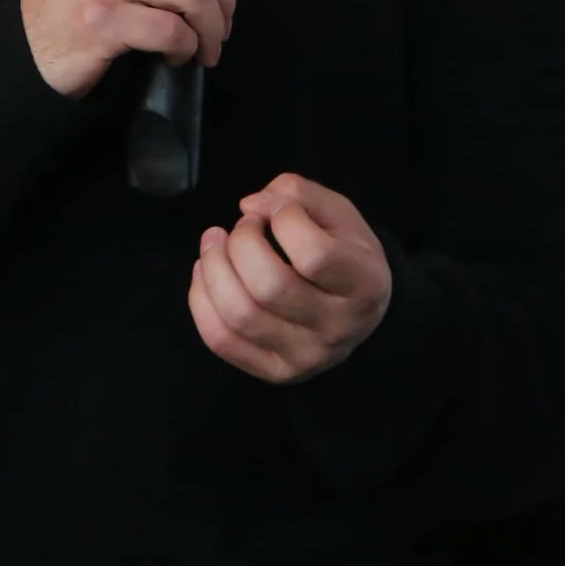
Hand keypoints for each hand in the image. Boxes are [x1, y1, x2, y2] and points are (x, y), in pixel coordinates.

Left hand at [189, 173, 391, 383]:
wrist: (361, 313)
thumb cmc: (345, 255)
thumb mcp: (338, 213)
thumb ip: (298, 194)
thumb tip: (250, 206)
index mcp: (363, 283)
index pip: (313, 254)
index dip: (284, 219)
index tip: (277, 208)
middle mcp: (337, 327)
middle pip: (269, 286)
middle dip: (241, 243)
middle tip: (244, 224)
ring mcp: (305, 356)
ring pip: (239, 315)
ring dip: (213, 267)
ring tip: (214, 242)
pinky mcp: (275, 371)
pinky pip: (222, 340)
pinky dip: (201, 301)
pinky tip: (206, 273)